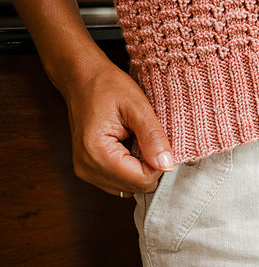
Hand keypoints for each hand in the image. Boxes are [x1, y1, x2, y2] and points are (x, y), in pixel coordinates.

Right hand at [64, 60, 173, 196]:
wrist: (83, 79)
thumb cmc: (108, 87)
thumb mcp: (138, 107)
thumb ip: (153, 137)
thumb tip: (167, 165)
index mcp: (97, 153)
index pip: (141, 180)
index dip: (158, 164)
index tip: (158, 141)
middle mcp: (87, 168)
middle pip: (135, 187)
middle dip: (150, 166)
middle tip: (147, 138)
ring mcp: (86, 171)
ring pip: (129, 187)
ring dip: (140, 167)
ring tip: (136, 139)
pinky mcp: (90, 169)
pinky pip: (120, 181)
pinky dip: (131, 168)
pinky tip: (130, 146)